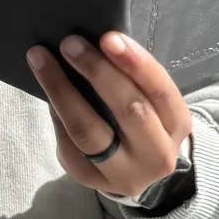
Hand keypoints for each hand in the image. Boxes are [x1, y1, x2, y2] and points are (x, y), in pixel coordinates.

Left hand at [26, 32, 192, 200]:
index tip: (108, 37)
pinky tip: (45, 91)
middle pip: (127, 110)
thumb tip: (90, 44)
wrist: (137, 170)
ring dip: (61, 90)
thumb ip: (130, 79)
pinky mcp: (92, 181)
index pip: (159, 90)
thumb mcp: (151, 102)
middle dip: (96, 72)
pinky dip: (56, 113)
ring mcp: (125, 173)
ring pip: (88, 131)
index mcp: (177, 124)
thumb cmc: (142, 120)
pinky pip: (69, 145)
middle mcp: (157, 154)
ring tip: (41, 60)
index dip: (135, 63)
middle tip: (69, 43)